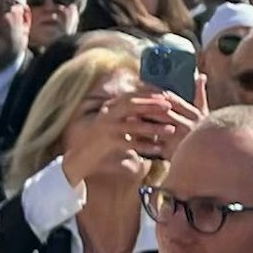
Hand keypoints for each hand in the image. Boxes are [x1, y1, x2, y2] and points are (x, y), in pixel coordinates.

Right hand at [61, 92, 206, 184]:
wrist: (81, 156)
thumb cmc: (101, 140)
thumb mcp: (114, 123)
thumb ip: (128, 116)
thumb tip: (148, 110)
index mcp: (110, 107)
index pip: (130, 96)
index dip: (148, 95)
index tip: (166, 95)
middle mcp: (107, 114)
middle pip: (131, 106)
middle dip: (151, 104)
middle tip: (169, 105)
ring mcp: (107, 128)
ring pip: (133, 126)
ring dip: (153, 127)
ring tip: (171, 129)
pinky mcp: (108, 143)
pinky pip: (130, 144)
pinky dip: (145, 146)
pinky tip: (159, 149)